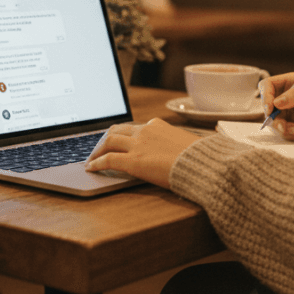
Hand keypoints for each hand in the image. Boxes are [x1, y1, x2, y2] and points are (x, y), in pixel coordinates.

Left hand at [85, 118, 200, 188]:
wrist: (203, 164)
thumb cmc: (199, 158)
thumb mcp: (185, 144)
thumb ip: (173, 145)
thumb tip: (174, 152)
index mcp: (157, 125)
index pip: (133, 127)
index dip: (121, 135)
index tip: (116, 141)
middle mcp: (145, 131)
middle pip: (116, 131)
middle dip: (105, 140)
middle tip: (98, 149)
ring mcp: (138, 145)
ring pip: (108, 141)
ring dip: (97, 150)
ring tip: (92, 159)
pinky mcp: (133, 161)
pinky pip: (108, 159)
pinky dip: (97, 163)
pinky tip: (91, 168)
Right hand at [260, 72, 293, 140]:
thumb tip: (276, 102)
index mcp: (290, 83)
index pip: (268, 85)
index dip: (265, 96)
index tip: (270, 109)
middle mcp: (287, 97)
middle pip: (268, 107)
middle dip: (275, 119)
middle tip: (284, 126)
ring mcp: (290, 112)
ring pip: (275, 122)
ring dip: (285, 129)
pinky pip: (286, 133)